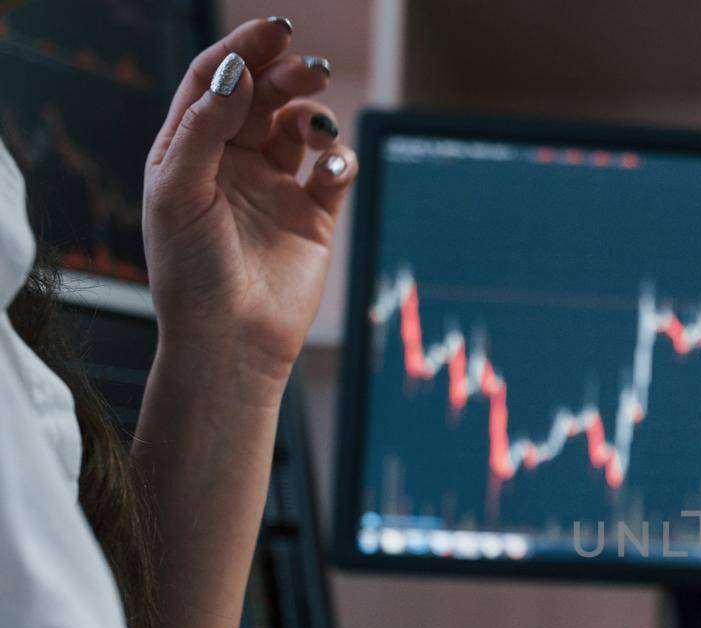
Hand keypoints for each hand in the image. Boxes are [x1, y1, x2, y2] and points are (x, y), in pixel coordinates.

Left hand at [144, 18, 355, 390]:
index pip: (216, 80)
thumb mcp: (179, 193)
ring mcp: (276, 188)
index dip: (243, 49)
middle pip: (263, 96)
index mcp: (190, 150)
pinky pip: (334, 174)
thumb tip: (235, 71)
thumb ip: (203, 128)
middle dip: (288, 75)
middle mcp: (233, 163)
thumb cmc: (191, 274)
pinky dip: (340, 161)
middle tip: (312, 69)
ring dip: (314, 115)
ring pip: (300, 128)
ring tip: (319, 125)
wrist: (231, 343)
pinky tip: (333, 167)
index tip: (275, 30)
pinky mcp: (315, 219)